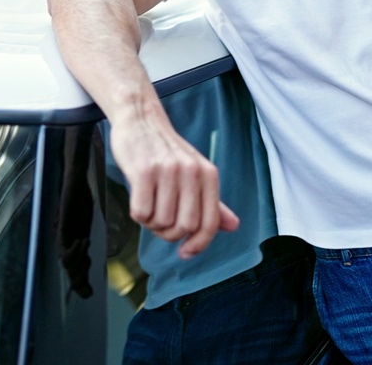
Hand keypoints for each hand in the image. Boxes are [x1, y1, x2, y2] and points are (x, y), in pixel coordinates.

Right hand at [108, 109, 239, 258]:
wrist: (140, 119)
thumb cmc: (166, 151)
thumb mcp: (195, 171)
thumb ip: (212, 201)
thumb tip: (232, 226)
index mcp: (208, 174)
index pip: (209, 223)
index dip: (198, 245)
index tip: (186, 252)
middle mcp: (191, 171)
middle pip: (184, 226)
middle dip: (169, 233)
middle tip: (160, 223)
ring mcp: (167, 170)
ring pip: (161, 222)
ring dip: (151, 223)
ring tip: (148, 206)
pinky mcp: (143, 171)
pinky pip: (141, 212)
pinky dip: (138, 215)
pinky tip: (138, 201)